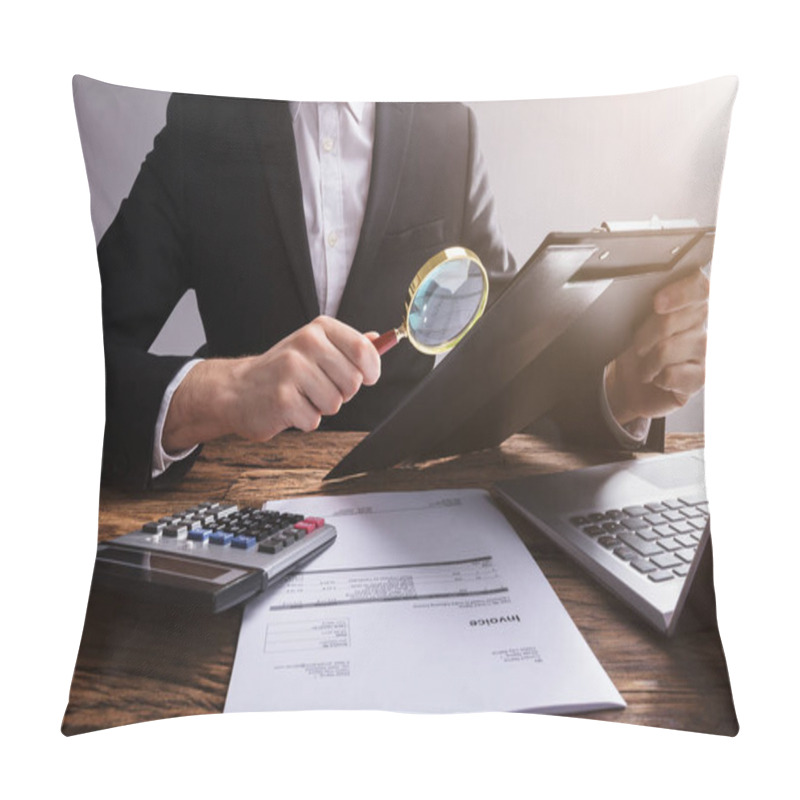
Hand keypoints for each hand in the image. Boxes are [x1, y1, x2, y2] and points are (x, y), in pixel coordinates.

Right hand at [163, 316, 380, 452]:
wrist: (236, 390)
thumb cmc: (281, 371)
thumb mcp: (314, 348)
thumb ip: (347, 345)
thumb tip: (380, 339)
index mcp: (318, 329)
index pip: (363, 350)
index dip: (372, 369)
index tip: (368, 377)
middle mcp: (305, 344)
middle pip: (354, 381)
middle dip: (341, 393)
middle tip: (318, 387)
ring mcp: (292, 371)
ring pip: (336, 403)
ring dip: (321, 408)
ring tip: (301, 397)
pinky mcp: (282, 399)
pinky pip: (315, 420)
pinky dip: (304, 421)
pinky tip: (288, 408)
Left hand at [605, 268, 708, 425]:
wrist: (635, 385)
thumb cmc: (641, 348)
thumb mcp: (639, 322)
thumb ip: (651, 306)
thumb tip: (650, 303)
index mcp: (697, 301)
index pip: (701, 287)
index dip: (681, 293)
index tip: (657, 304)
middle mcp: (710, 324)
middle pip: (671, 320)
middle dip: (645, 335)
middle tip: (638, 346)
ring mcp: (709, 351)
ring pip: (666, 349)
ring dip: (647, 361)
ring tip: (646, 366)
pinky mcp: (703, 377)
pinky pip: (671, 374)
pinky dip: (657, 378)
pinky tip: (659, 378)